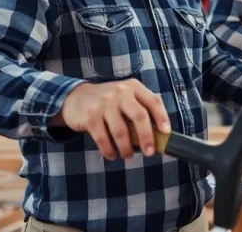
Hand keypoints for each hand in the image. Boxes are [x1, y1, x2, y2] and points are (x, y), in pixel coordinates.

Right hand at [55, 80, 169, 160]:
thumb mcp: (126, 98)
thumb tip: (158, 136)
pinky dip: (109, 150)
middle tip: (149, 152)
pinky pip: (103, 138)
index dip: (162, 117)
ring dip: (127, 148)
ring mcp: (104, 103)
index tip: (166, 133)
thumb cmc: (109, 103)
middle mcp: (120, 92)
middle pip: (139, 116)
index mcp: (134, 87)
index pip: (153, 101)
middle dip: (147, 137)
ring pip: (121, 131)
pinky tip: (112, 155)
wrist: (76, 98)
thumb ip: (141, 110)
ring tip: (128, 155)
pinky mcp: (91, 116)